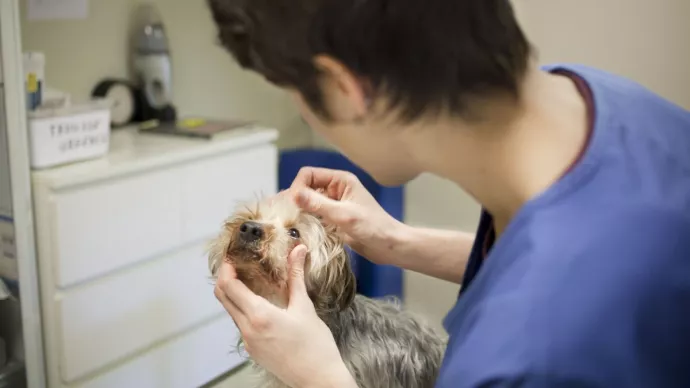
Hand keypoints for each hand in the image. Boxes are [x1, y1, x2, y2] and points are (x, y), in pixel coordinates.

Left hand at [214, 245, 356, 387]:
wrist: (318, 380)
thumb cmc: (316, 346)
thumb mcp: (305, 307)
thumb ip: (296, 277)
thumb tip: (298, 250)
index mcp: (259, 316)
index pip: (229, 287)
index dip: (226, 269)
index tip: (233, 257)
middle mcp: (248, 329)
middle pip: (223, 298)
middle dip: (225, 278)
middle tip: (236, 264)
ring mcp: (248, 342)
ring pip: (231, 311)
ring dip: (234, 294)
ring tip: (249, 280)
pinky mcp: (253, 350)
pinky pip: (240, 324)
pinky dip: (243, 310)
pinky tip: (259, 304)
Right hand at [289, 167, 402, 264]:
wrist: (389, 246)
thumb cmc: (373, 228)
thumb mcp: (345, 216)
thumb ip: (319, 205)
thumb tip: (294, 195)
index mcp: (341, 180)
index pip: (308, 174)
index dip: (298, 187)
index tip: (293, 205)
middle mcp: (335, 189)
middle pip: (305, 188)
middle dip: (296, 200)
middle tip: (287, 217)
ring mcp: (334, 205)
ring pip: (308, 203)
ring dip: (299, 212)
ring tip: (291, 225)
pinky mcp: (333, 219)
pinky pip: (313, 216)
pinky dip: (306, 222)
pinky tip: (300, 231)